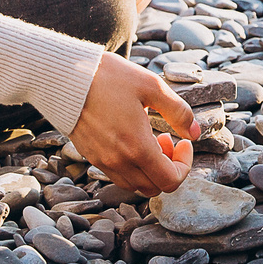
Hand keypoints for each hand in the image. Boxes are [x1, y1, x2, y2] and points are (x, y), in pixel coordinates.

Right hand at [70, 52, 198, 195]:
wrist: (67, 76)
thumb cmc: (109, 77)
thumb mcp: (152, 86)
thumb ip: (178, 112)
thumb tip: (195, 133)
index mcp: (137, 147)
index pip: (170, 181)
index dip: (185, 165)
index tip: (183, 141)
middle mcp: (118, 161)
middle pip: (154, 188)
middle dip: (169, 168)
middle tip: (168, 140)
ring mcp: (102, 161)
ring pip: (135, 184)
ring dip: (150, 169)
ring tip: (150, 138)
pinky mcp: (91, 156)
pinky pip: (118, 175)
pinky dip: (132, 166)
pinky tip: (132, 138)